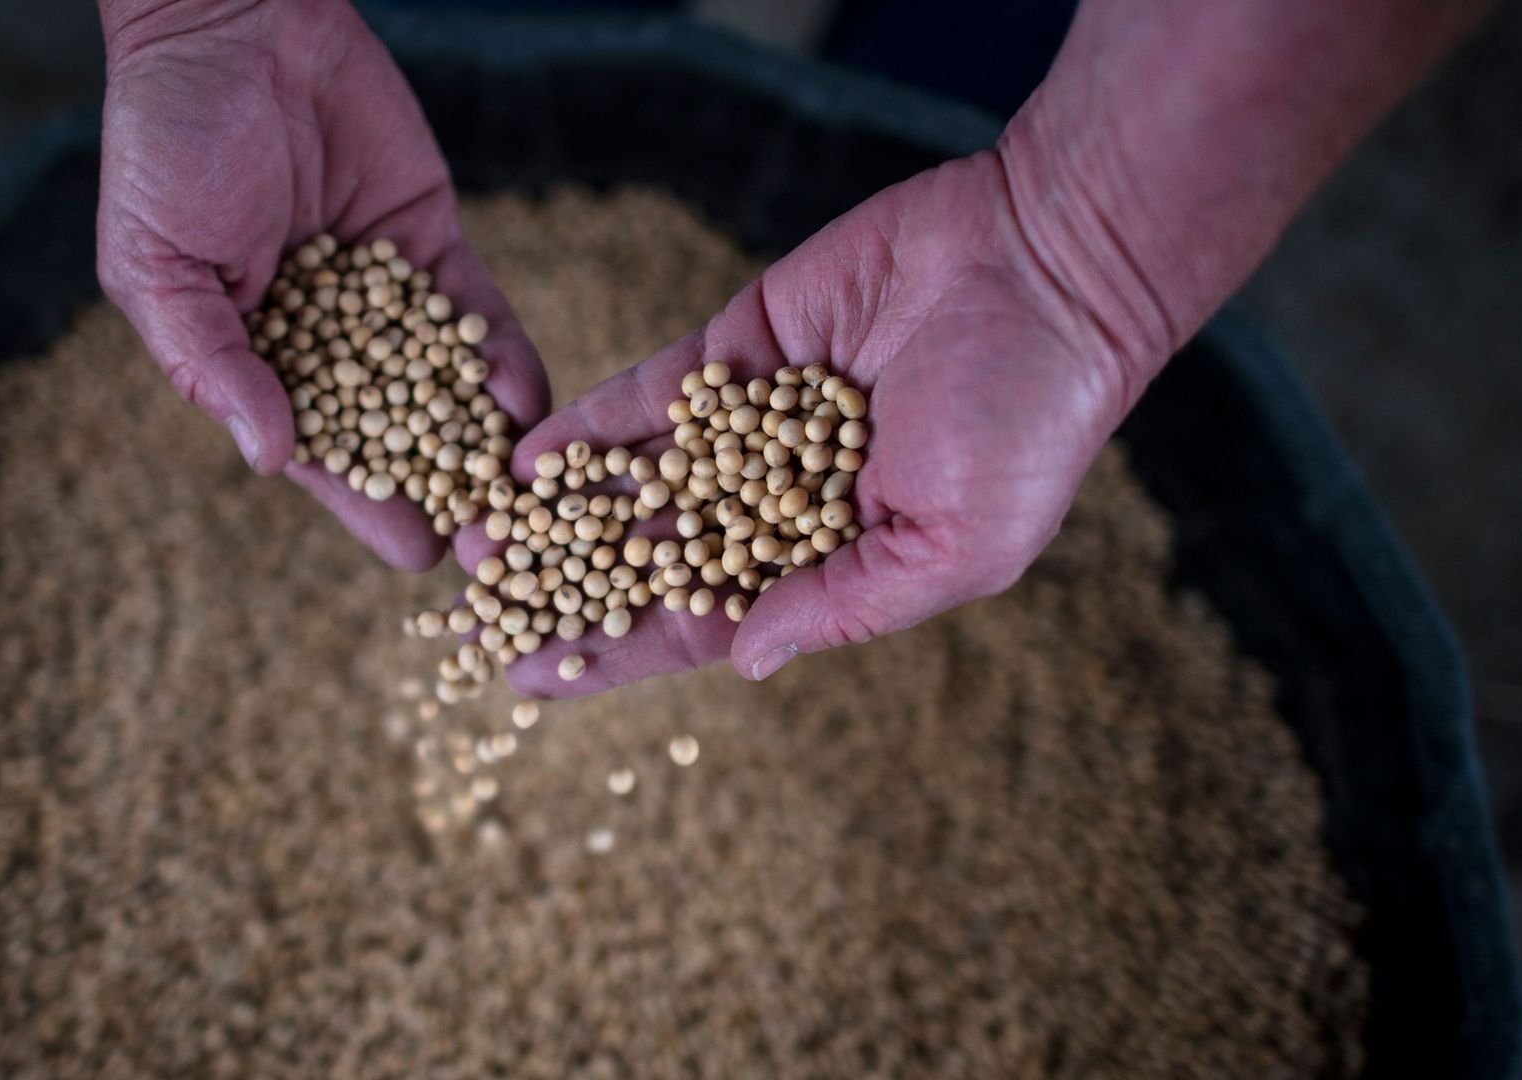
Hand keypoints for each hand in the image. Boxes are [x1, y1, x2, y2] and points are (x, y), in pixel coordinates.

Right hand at [96, 0, 547, 569]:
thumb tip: (271, 459)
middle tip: (500, 549)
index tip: (419, 553)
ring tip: (535, 495)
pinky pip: (478, 314)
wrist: (233, 28)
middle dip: (447, 492)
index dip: (370, 504)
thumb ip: (212, 362)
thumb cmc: (167, 145)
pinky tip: (530, 399)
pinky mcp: (434, 247)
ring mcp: (389, 299)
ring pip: (449, 385)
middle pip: (401, 438)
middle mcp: (330, 345)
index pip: (324, 453)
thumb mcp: (159, 265)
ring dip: (489, 439)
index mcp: (256, 362)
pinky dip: (504, 356)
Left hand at [501, 153, 1145, 695]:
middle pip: (648, 556)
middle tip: (477, 608)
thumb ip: (844, 603)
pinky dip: (588, 427)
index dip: (618, 652)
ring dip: (557, 512)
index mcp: (828, 561)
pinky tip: (522, 458)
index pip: (702, 623)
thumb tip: (743, 663)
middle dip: (566, 584)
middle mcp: (774, 501)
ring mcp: (749, 424)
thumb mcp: (956, 546)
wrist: (1048, 267)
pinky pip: (646, 398)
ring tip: (473, 541)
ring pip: (635, 480)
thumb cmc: (1028, 421)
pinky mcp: (737, 349)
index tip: (532, 680)